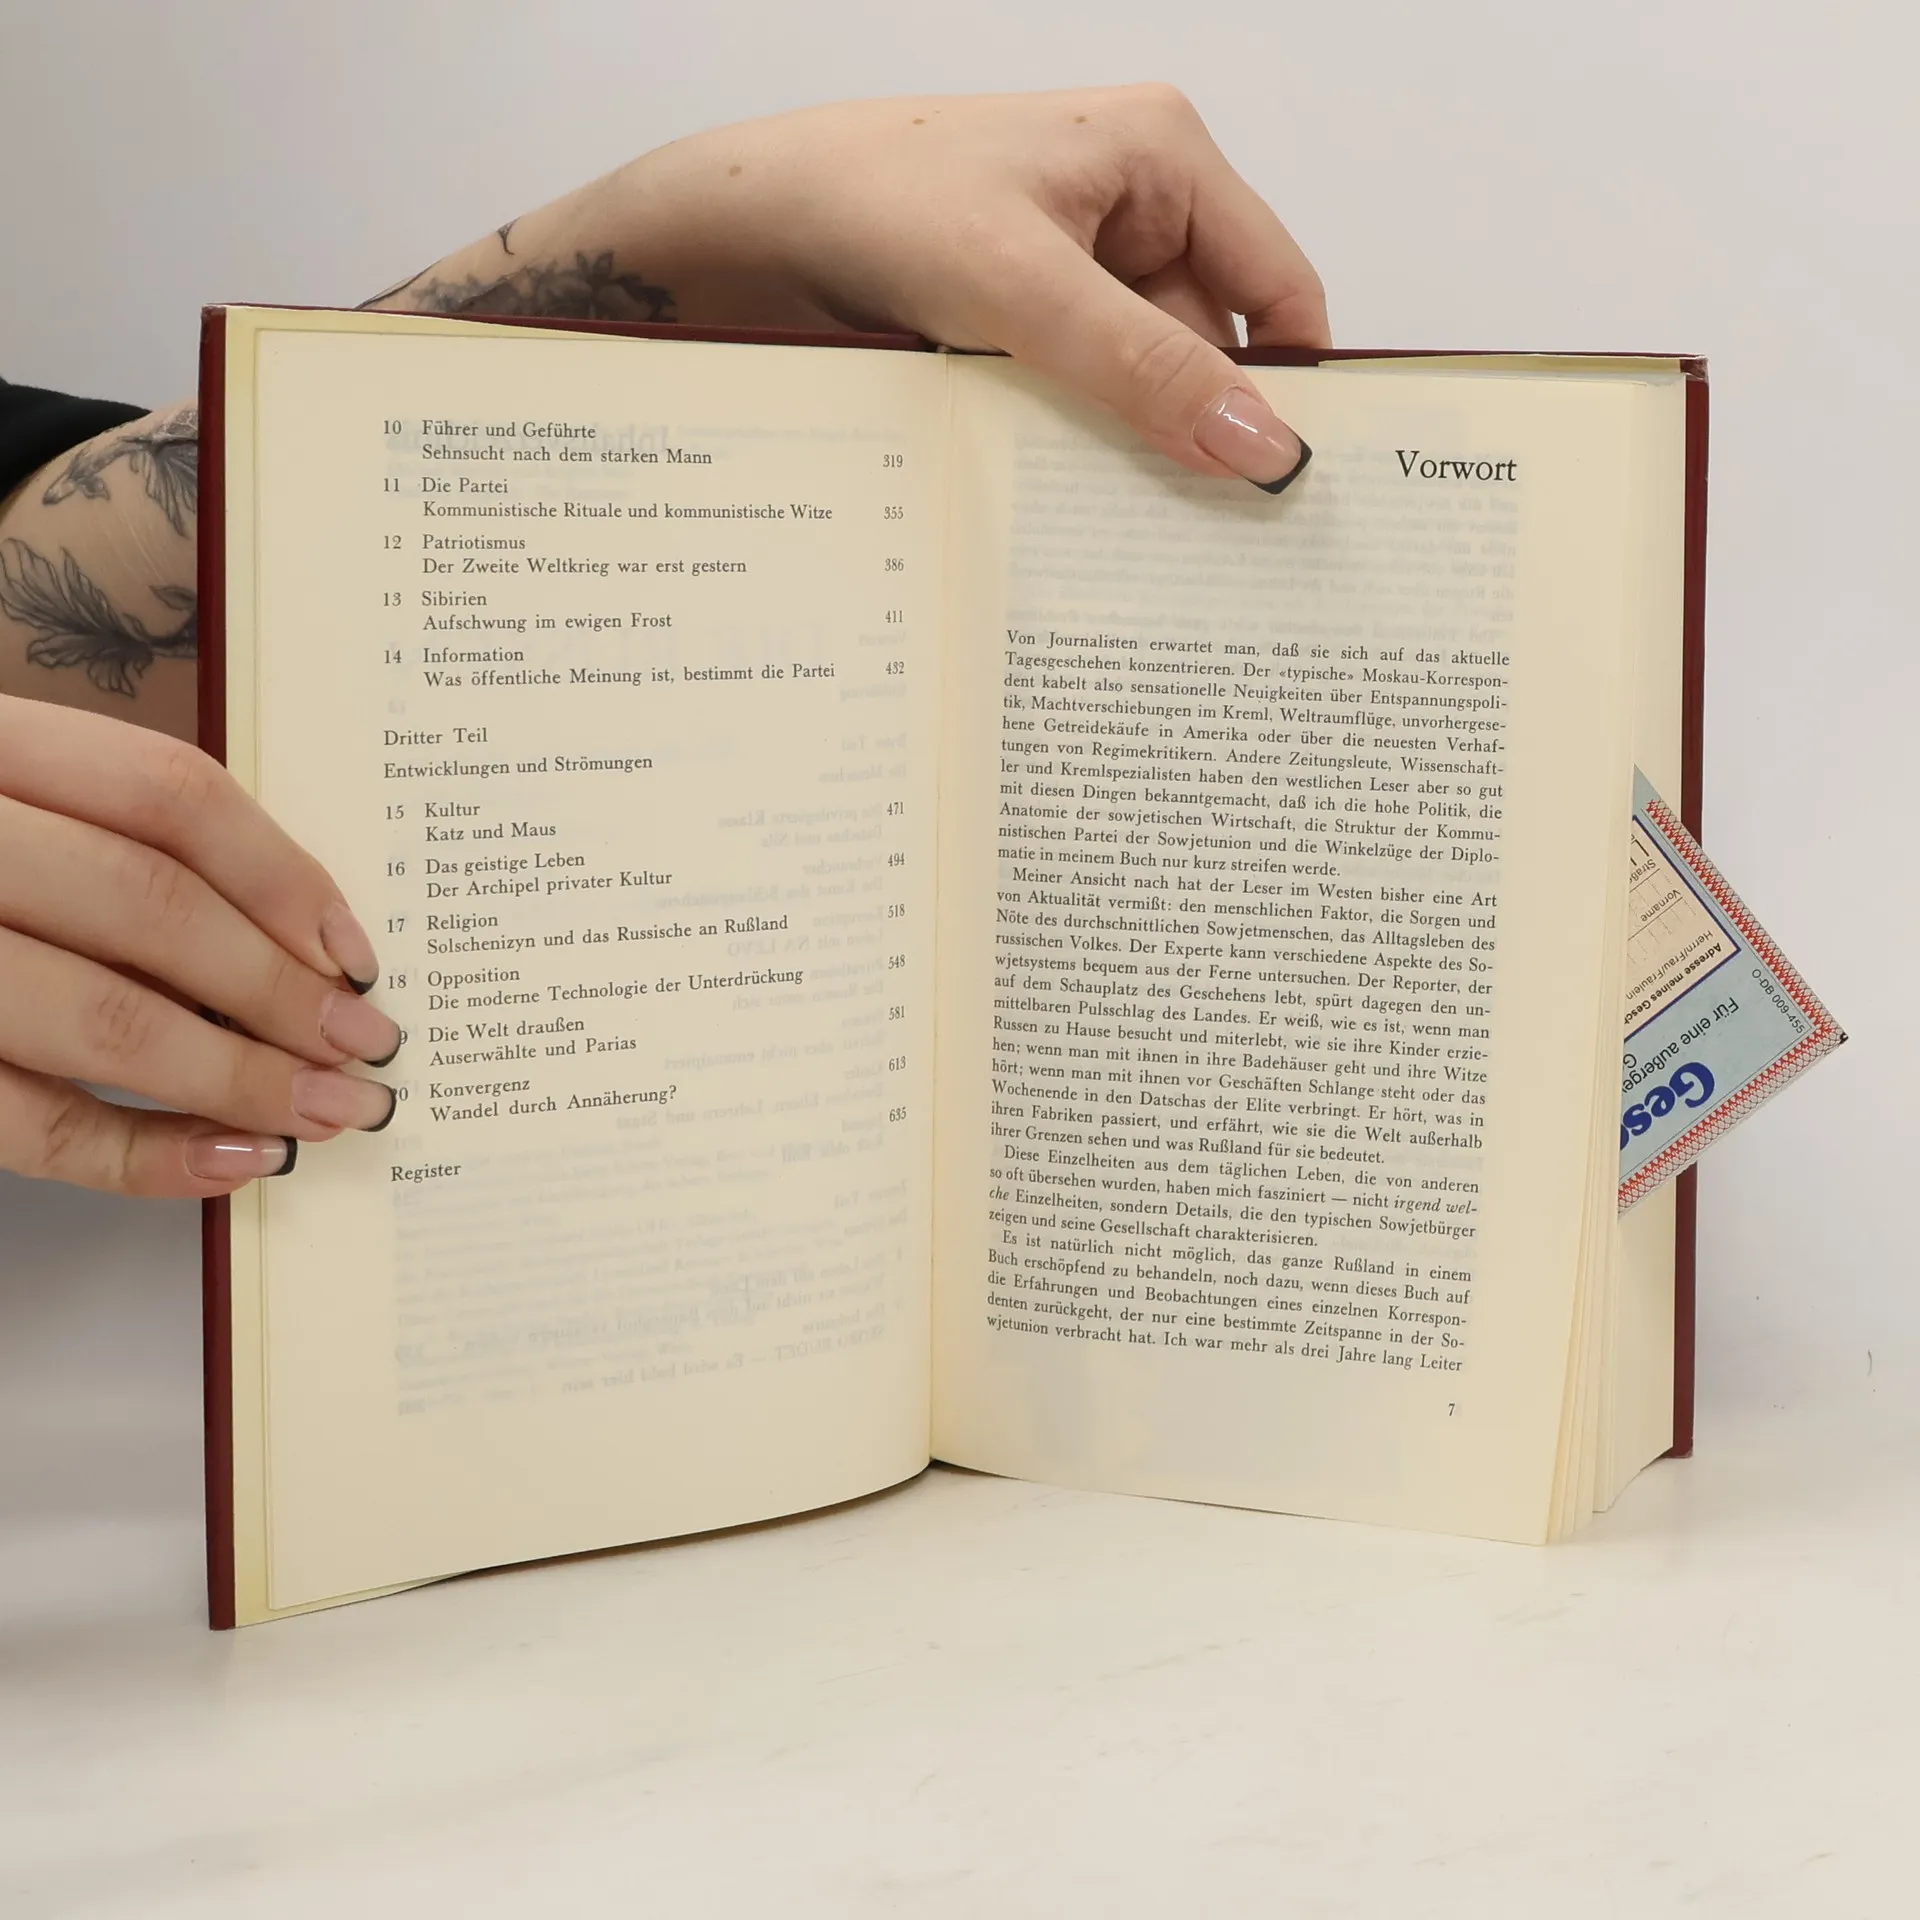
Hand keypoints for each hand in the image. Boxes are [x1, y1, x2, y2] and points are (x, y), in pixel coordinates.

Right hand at [0, 696, 399, 1194]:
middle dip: (280, 992)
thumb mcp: (17, 808)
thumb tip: (304, 948)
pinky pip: (30, 1125)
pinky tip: (235, 1165)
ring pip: (102, 1018)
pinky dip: (146, 1156)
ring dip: (239, 1078)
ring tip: (328, 1111)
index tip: (360, 953)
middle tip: (369, 1049)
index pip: (166, 794)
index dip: (285, 876)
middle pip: (150, 907)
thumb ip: (116, 845)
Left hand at [377, 86, 1327, 491]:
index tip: (1288, 490)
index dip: (1286, 386)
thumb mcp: (1024, 293)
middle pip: (1203, 350)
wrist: (735, 229)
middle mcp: (1125, 207)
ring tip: (1111, 526)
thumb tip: (1264, 449)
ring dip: (1119, 448)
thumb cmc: (871, 204)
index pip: (1275, 288)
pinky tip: (1054, 498)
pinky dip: (1066, 446)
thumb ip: (1147, 373)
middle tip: (1199, 543)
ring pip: (1132, 385)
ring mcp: (1065, 268)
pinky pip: (1072, 397)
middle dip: (1190, 433)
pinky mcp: (1013, 319)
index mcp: (1160, 157)